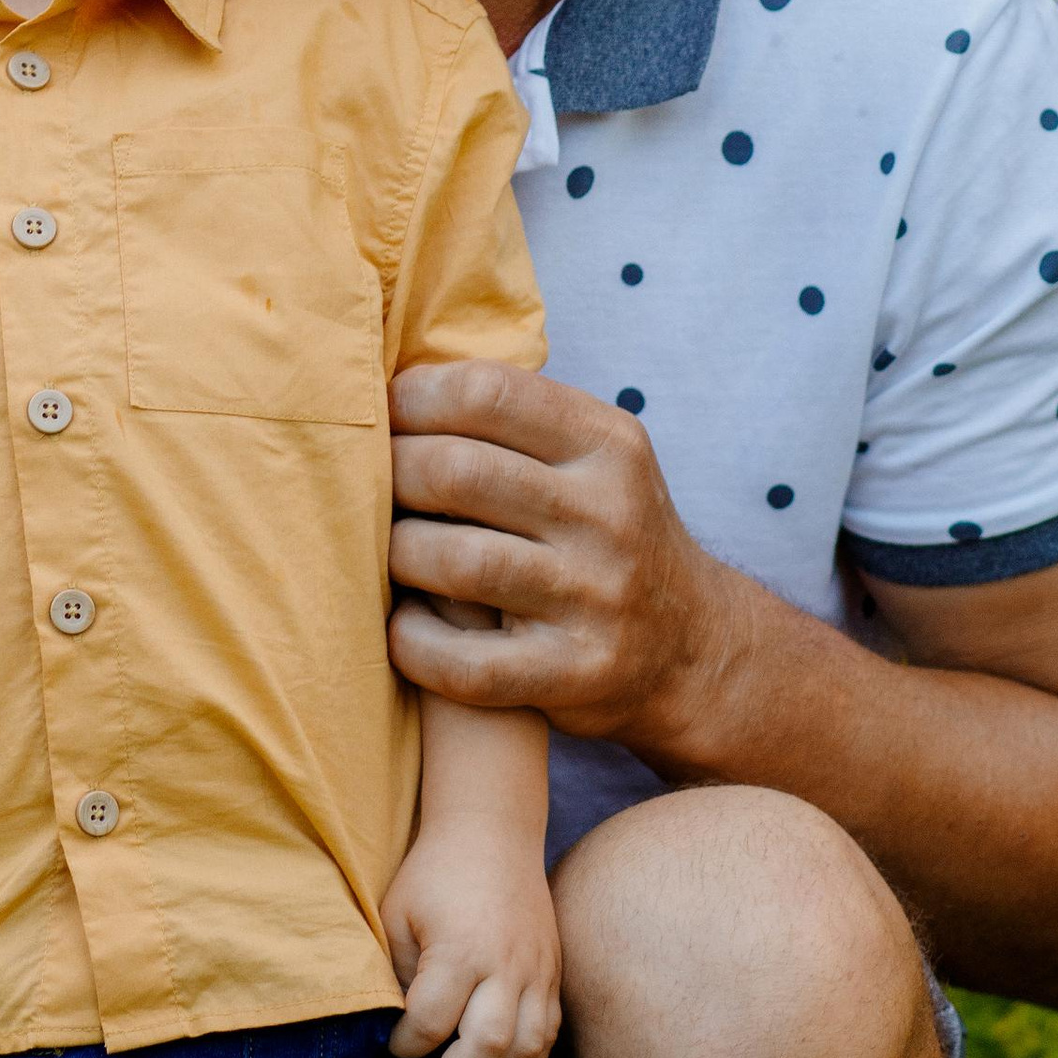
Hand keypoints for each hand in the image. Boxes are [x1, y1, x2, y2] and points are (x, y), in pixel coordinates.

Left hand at [383, 819, 560, 1057]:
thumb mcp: (396, 915)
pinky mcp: (552, 973)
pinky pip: (548, 1035)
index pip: (432, 1024)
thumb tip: (401, 1030)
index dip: (405, 1046)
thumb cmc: (434, 874)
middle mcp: (506, 964)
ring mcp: (537, 971)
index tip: (393, 1044)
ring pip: (527, 1050)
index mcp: (460, 949)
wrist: (491, 833)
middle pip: (487, 1047)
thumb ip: (398, 976)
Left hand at [386, 362, 742, 763]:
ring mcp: (594, 598)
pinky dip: (414, 642)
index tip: (383, 417)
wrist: (689, 645)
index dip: (413, 400)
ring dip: (397, 555)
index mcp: (608, 444)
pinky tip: (404, 626)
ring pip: (455, 562)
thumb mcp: (593, 457)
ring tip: (388, 553)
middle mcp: (608, 515)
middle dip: (391, 474)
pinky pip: (465, 664)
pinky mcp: (574, 675)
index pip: (488, 392)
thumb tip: (392, 382)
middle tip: (368, 487)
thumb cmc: (605, 533)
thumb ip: (515, 418)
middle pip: (458, 473)